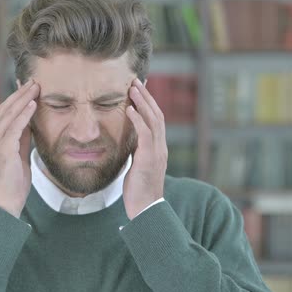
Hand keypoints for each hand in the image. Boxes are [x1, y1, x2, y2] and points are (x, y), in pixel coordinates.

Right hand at [0, 79, 39, 217]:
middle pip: (4, 109)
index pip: (2, 113)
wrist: (5, 205)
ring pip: (8, 115)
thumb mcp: (18, 156)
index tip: (26, 86)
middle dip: (19, 93)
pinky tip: (33, 104)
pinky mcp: (2, 151)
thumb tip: (30, 123)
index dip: (14, 99)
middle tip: (33, 80)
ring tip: (35, 87)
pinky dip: (23, 114)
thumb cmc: (13, 184)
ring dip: (23, 99)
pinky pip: (14, 128)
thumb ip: (22, 140)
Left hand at [123, 78, 167, 219]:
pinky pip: (145, 134)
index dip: (149, 104)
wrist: (146, 209)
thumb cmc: (140, 190)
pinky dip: (138, 120)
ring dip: (142, 103)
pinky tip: (129, 109)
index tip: (140, 89)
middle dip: (146, 97)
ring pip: (153, 121)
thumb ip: (137, 153)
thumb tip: (130, 143)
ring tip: (132, 89)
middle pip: (157, 115)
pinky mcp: (149, 158)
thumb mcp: (138, 166)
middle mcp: (161, 147)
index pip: (156, 120)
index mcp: (159, 149)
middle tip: (135, 81)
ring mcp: (157, 152)